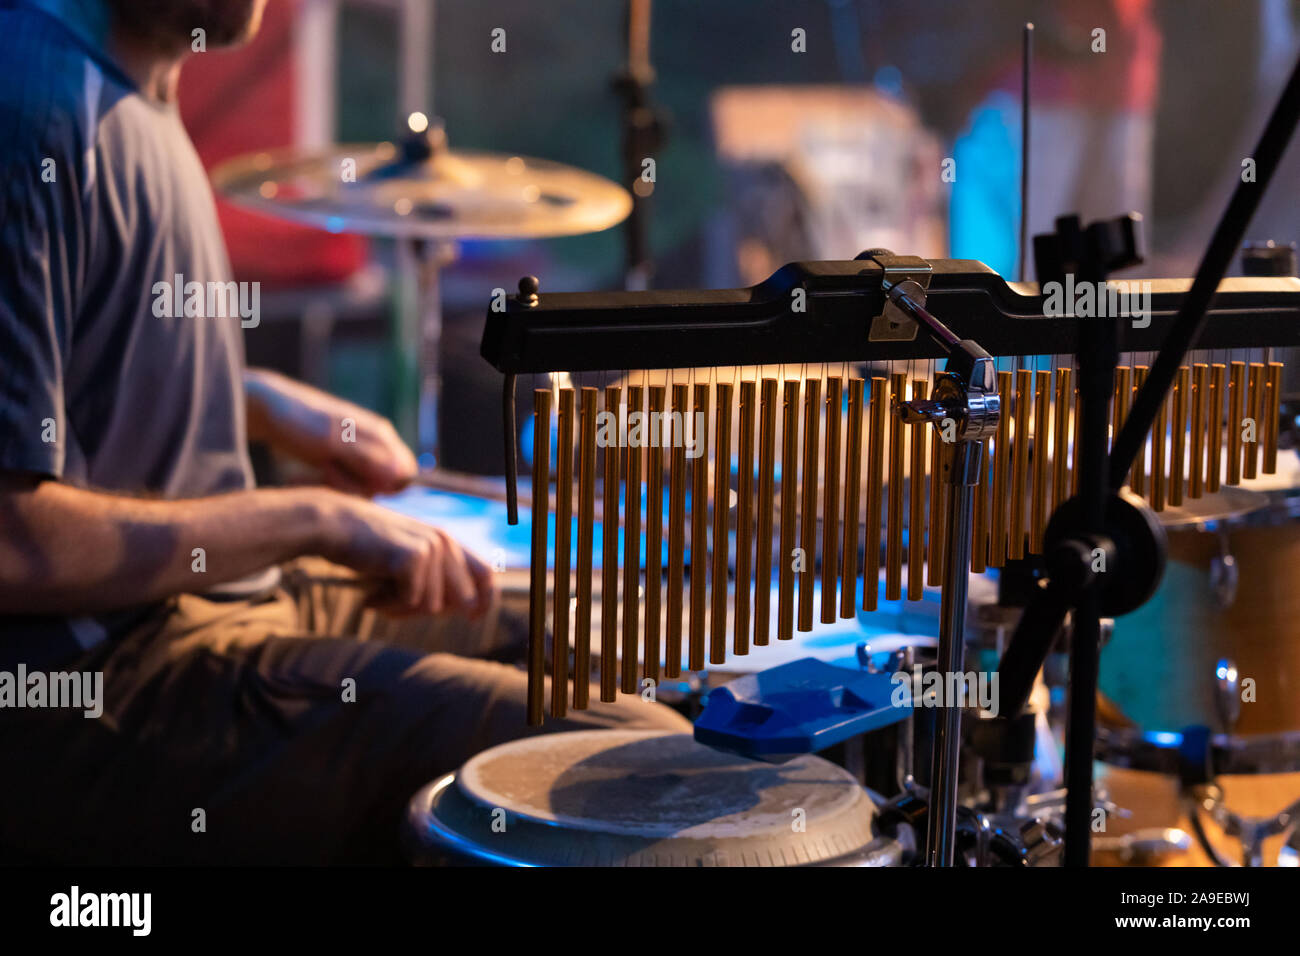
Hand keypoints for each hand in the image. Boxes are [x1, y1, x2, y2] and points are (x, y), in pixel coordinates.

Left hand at [245, 368, 416, 495]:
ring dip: (339, 487)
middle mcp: (375, 445)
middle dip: (356, 487)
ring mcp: (358, 455)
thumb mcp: (331, 442)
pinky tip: (314, 474)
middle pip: (383, 485)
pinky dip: (329, 485)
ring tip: (318, 469)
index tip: (358, 484)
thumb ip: (367, 458)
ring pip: (363, 488)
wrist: (268, 412)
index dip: (386, 487)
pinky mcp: (342, 463)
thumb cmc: (300, 423)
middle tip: (328, 470)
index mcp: (381, 435)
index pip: (405, 473)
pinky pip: (346, 486)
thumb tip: (400, 474)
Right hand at [317, 492, 495, 617]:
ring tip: (378, 594)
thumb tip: (466, 610)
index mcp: (447, 541)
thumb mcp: (407, 562)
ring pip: (431, 607)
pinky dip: (387, 605)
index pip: (486, 574)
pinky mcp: (413, 558)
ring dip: (401, 610)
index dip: (486, 601)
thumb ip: (436, 581)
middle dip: (428, 613)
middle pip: (461, 601)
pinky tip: (370, 595)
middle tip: (395, 608)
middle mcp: (444, 542)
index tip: (474, 620)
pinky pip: (410, 602)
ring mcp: (430, 549)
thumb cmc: (366, 550)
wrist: (333, 525)